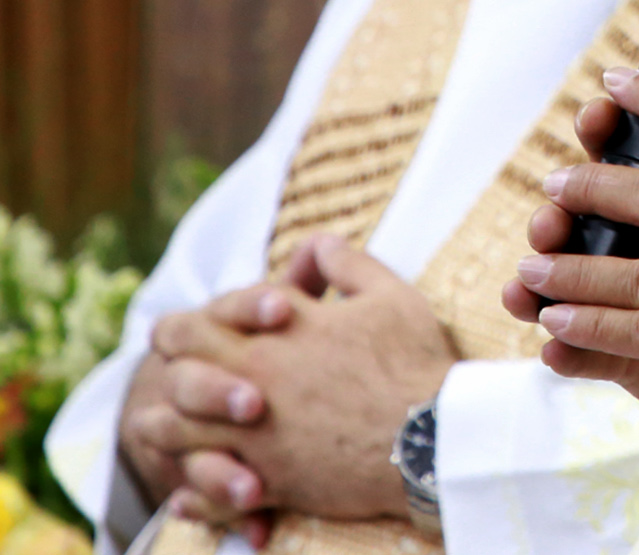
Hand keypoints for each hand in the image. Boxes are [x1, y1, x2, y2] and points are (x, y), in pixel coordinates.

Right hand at [120, 289, 291, 546]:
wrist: (251, 403)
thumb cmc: (290, 345)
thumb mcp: (303, 316)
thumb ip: (312, 279)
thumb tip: (322, 246)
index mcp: (222, 329)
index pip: (224, 308)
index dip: (250, 305)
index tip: (286, 309)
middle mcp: (197, 378)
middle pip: (189, 379)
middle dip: (216, 389)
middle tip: (255, 402)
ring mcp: (193, 430)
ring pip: (184, 451)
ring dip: (215, 469)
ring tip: (253, 486)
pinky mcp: (204, 471)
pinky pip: (202, 499)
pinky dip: (225, 514)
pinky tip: (258, 529)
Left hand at [131, 238, 457, 520]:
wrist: (431, 438)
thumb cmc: (413, 364)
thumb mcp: (389, 296)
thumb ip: (347, 264)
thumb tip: (319, 244)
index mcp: (275, 336)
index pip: (196, 323)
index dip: (191, 323)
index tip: (197, 328)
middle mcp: (252, 384)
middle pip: (174, 373)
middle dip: (170, 368)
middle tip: (175, 370)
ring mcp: (254, 437)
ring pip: (173, 434)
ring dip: (165, 427)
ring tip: (164, 427)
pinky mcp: (268, 482)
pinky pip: (205, 492)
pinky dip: (189, 492)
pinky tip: (184, 493)